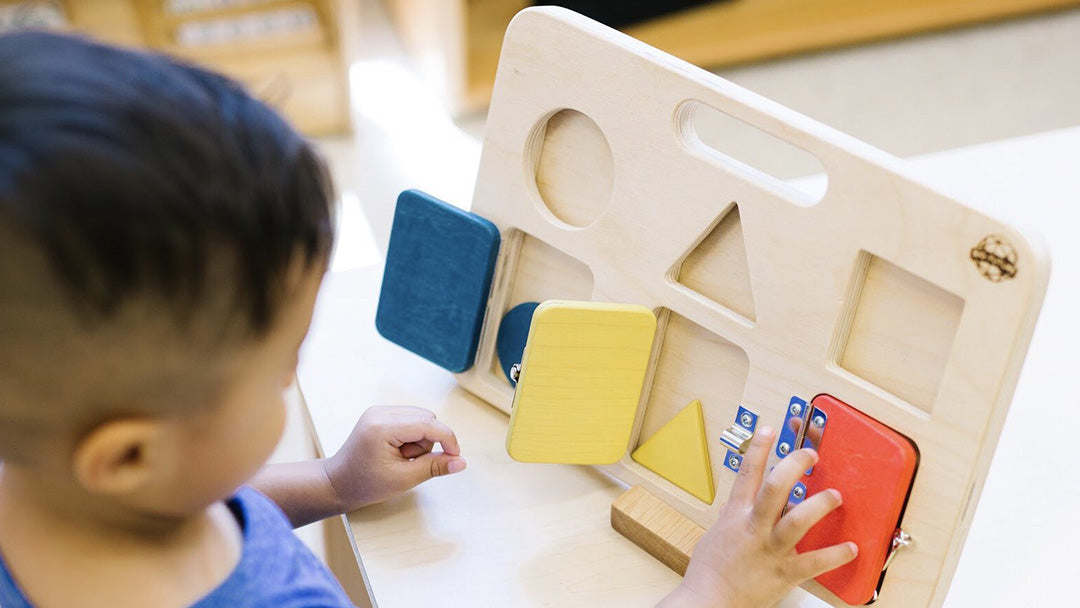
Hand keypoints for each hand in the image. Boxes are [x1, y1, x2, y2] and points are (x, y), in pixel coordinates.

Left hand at [322, 406, 466, 509]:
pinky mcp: (380, 414)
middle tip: (410, 463)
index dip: (448, 440)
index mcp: (383, 427)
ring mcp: (379, 411)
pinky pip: (410, 419)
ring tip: (401, 458)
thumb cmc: (365, 484)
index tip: (455, 457)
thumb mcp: (404, 479)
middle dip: (428, 442)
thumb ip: (434, 467)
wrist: (338, 483)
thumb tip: (460, 462)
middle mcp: (380, 412)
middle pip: (427, 418)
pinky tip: (398, 451)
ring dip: (420, 440)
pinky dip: (411, 436)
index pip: (428, 424)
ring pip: (420, 418)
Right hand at [662, 427, 856, 607]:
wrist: (709, 602)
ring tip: (835, 495)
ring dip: (819, 505)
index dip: (757, 448)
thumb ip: (729, 518)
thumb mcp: (716, 536)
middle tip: (810, 455)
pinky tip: (851, 548)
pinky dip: (835, 555)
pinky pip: (814, 562)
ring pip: (798, 520)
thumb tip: (733, 505)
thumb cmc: (709, 572)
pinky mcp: (783, 573)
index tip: (768, 429)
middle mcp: (753, 527)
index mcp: (735, 515)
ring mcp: (770, 549)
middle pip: (775, 488)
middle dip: (794, 466)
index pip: (746, 473)